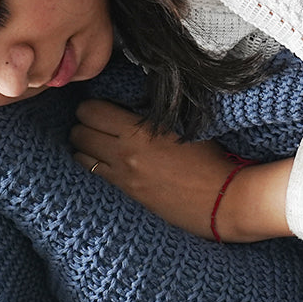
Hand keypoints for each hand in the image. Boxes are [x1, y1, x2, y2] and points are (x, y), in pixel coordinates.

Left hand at [71, 99, 292, 241]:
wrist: (222, 198)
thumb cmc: (212, 159)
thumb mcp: (184, 126)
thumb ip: (155, 115)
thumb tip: (134, 103)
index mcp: (141, 129)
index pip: (92, 110)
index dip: (92, 107)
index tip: (101, 107)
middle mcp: (126, 150)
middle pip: (79, 131)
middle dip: (84, 124)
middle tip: (95, 124)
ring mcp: (123, 173)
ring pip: (80, 153)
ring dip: (85, 145)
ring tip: (98, 142)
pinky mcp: (127, 191)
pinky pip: (93, 172)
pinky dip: (92, 163)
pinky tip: (104, 160)